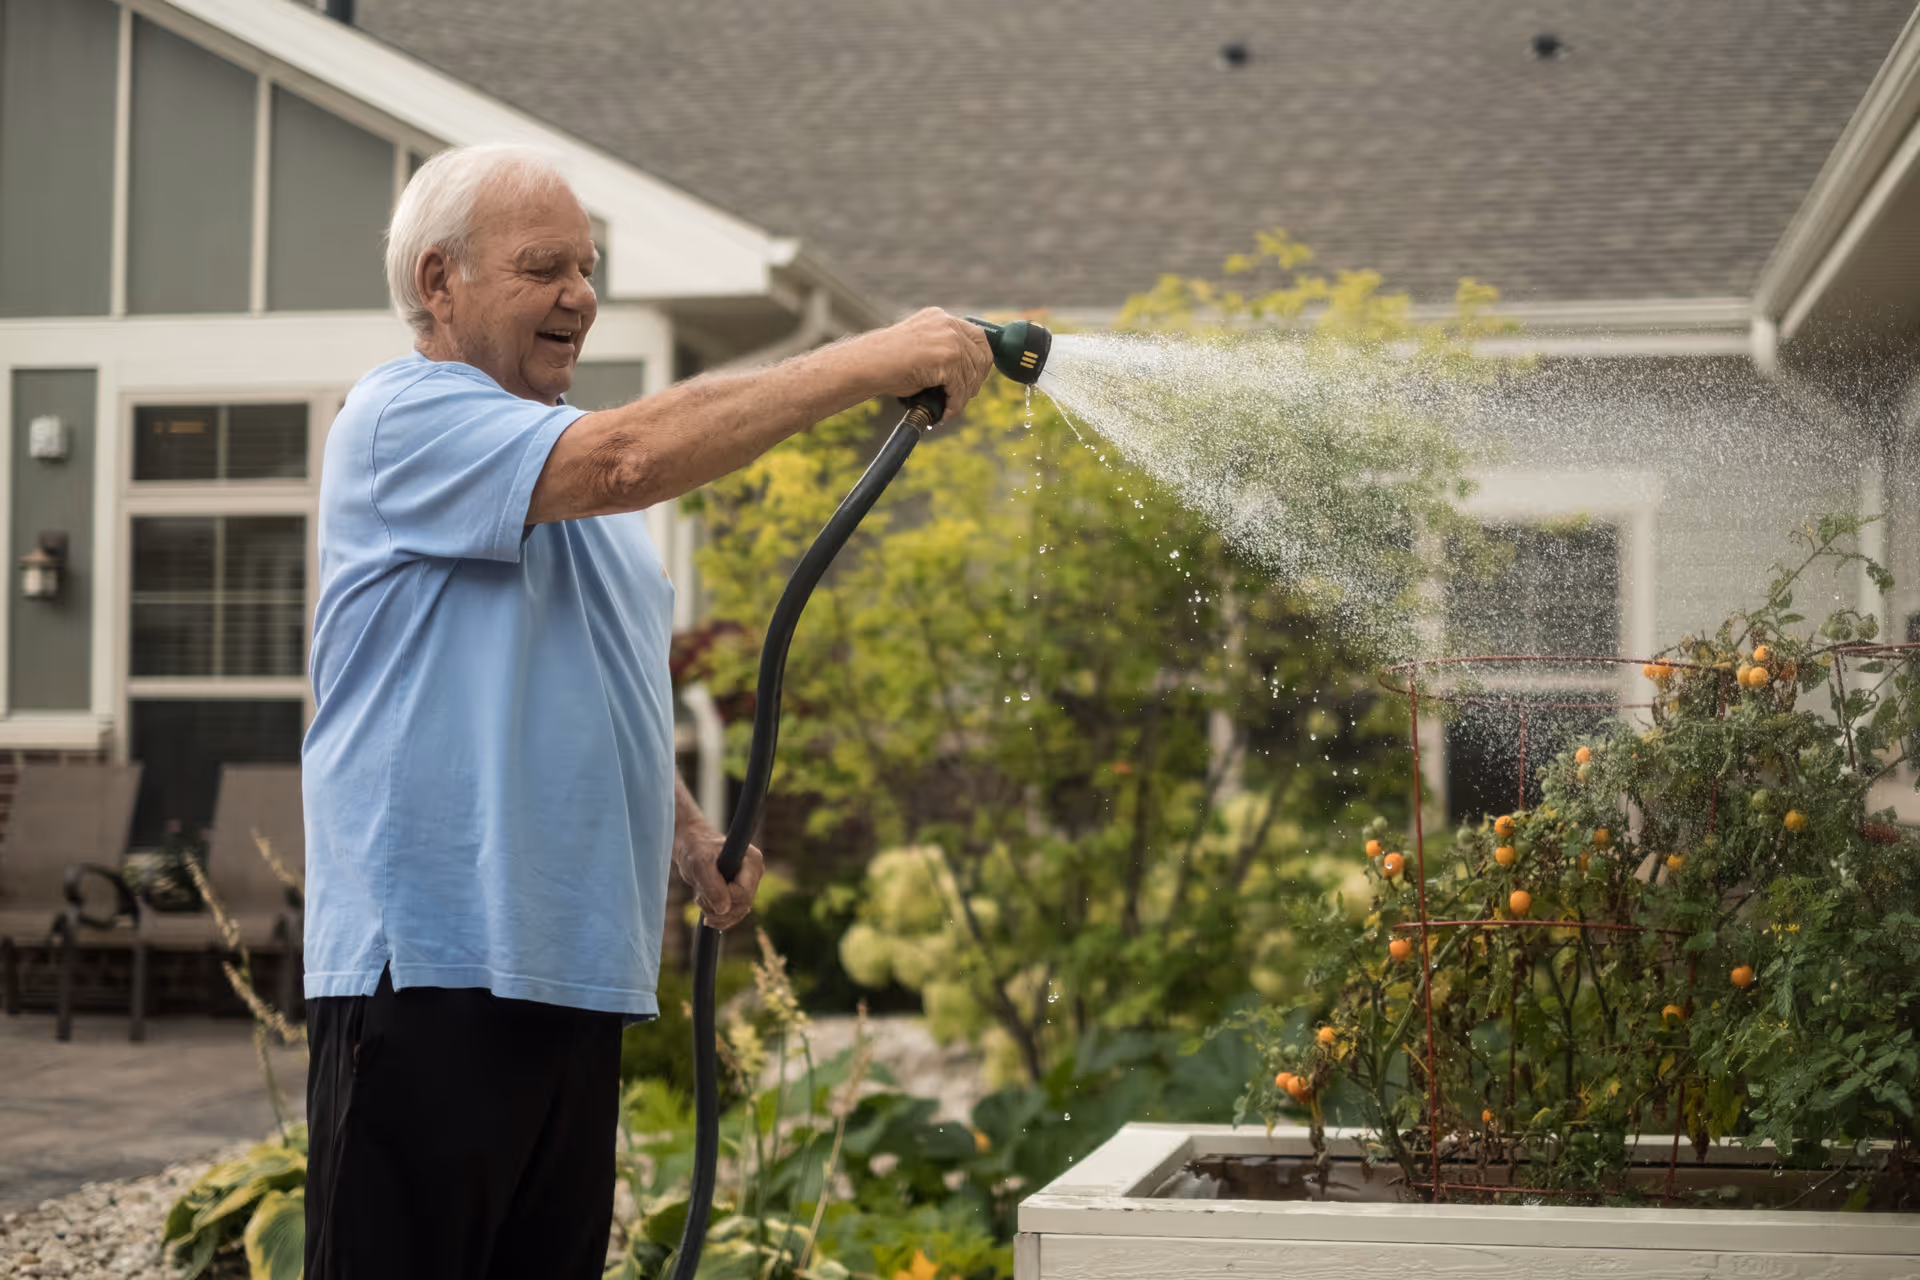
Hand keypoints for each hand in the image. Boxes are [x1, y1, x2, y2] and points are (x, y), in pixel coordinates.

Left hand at [673, 825, 763, 930]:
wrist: (691, 844)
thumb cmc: (696, 848)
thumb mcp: (700, 864)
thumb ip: (712, 887)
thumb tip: (723, 909)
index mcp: (752, 862)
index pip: (744, 893)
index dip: (723, 900)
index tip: (701, 896)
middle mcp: (754, 873)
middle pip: (744, 905)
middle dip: (720, 911)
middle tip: (698, 900)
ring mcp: (748, 883)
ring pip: (740, 912)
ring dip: (718, 915)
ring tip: (700, 900)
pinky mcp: (739, 890)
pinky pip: (735, 912)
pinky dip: (720, 916)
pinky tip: (705, 908)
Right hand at [858, 308, 993, 422]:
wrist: (867, 364)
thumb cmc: (886, 362)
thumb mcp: (920, 349)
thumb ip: (942, 353)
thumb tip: (964, 377)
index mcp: (941, 318)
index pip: (978, 337)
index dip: (980, 360)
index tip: (975, 377)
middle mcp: (948, 325)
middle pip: (981, 355)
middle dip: (975, 380)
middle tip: (964, 396)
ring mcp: (950, 340)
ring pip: (971, 375)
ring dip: (963, 397)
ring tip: (950, 408)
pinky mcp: (948, 359)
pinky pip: (960, 389)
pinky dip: (955, 406)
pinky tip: (945, 414)